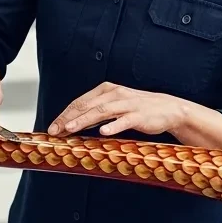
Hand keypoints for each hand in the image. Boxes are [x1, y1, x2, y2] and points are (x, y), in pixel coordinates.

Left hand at [48, 82, 188, 137]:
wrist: (169, 109)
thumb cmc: (138, 109)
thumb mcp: (115, 105)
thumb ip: (96, 112)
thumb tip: (74, 123)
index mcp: (106, 90)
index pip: (80, 102)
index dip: (65, 114)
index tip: (53, 127)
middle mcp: (114, 94)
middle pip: (87, 106)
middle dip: (68, 118)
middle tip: (55, 130)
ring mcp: (127, 104)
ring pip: (101, 111)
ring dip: (84, 120)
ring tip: (71, 129)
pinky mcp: (139, 115)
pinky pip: (124, 120)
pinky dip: (113, 126)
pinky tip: (104, 132)